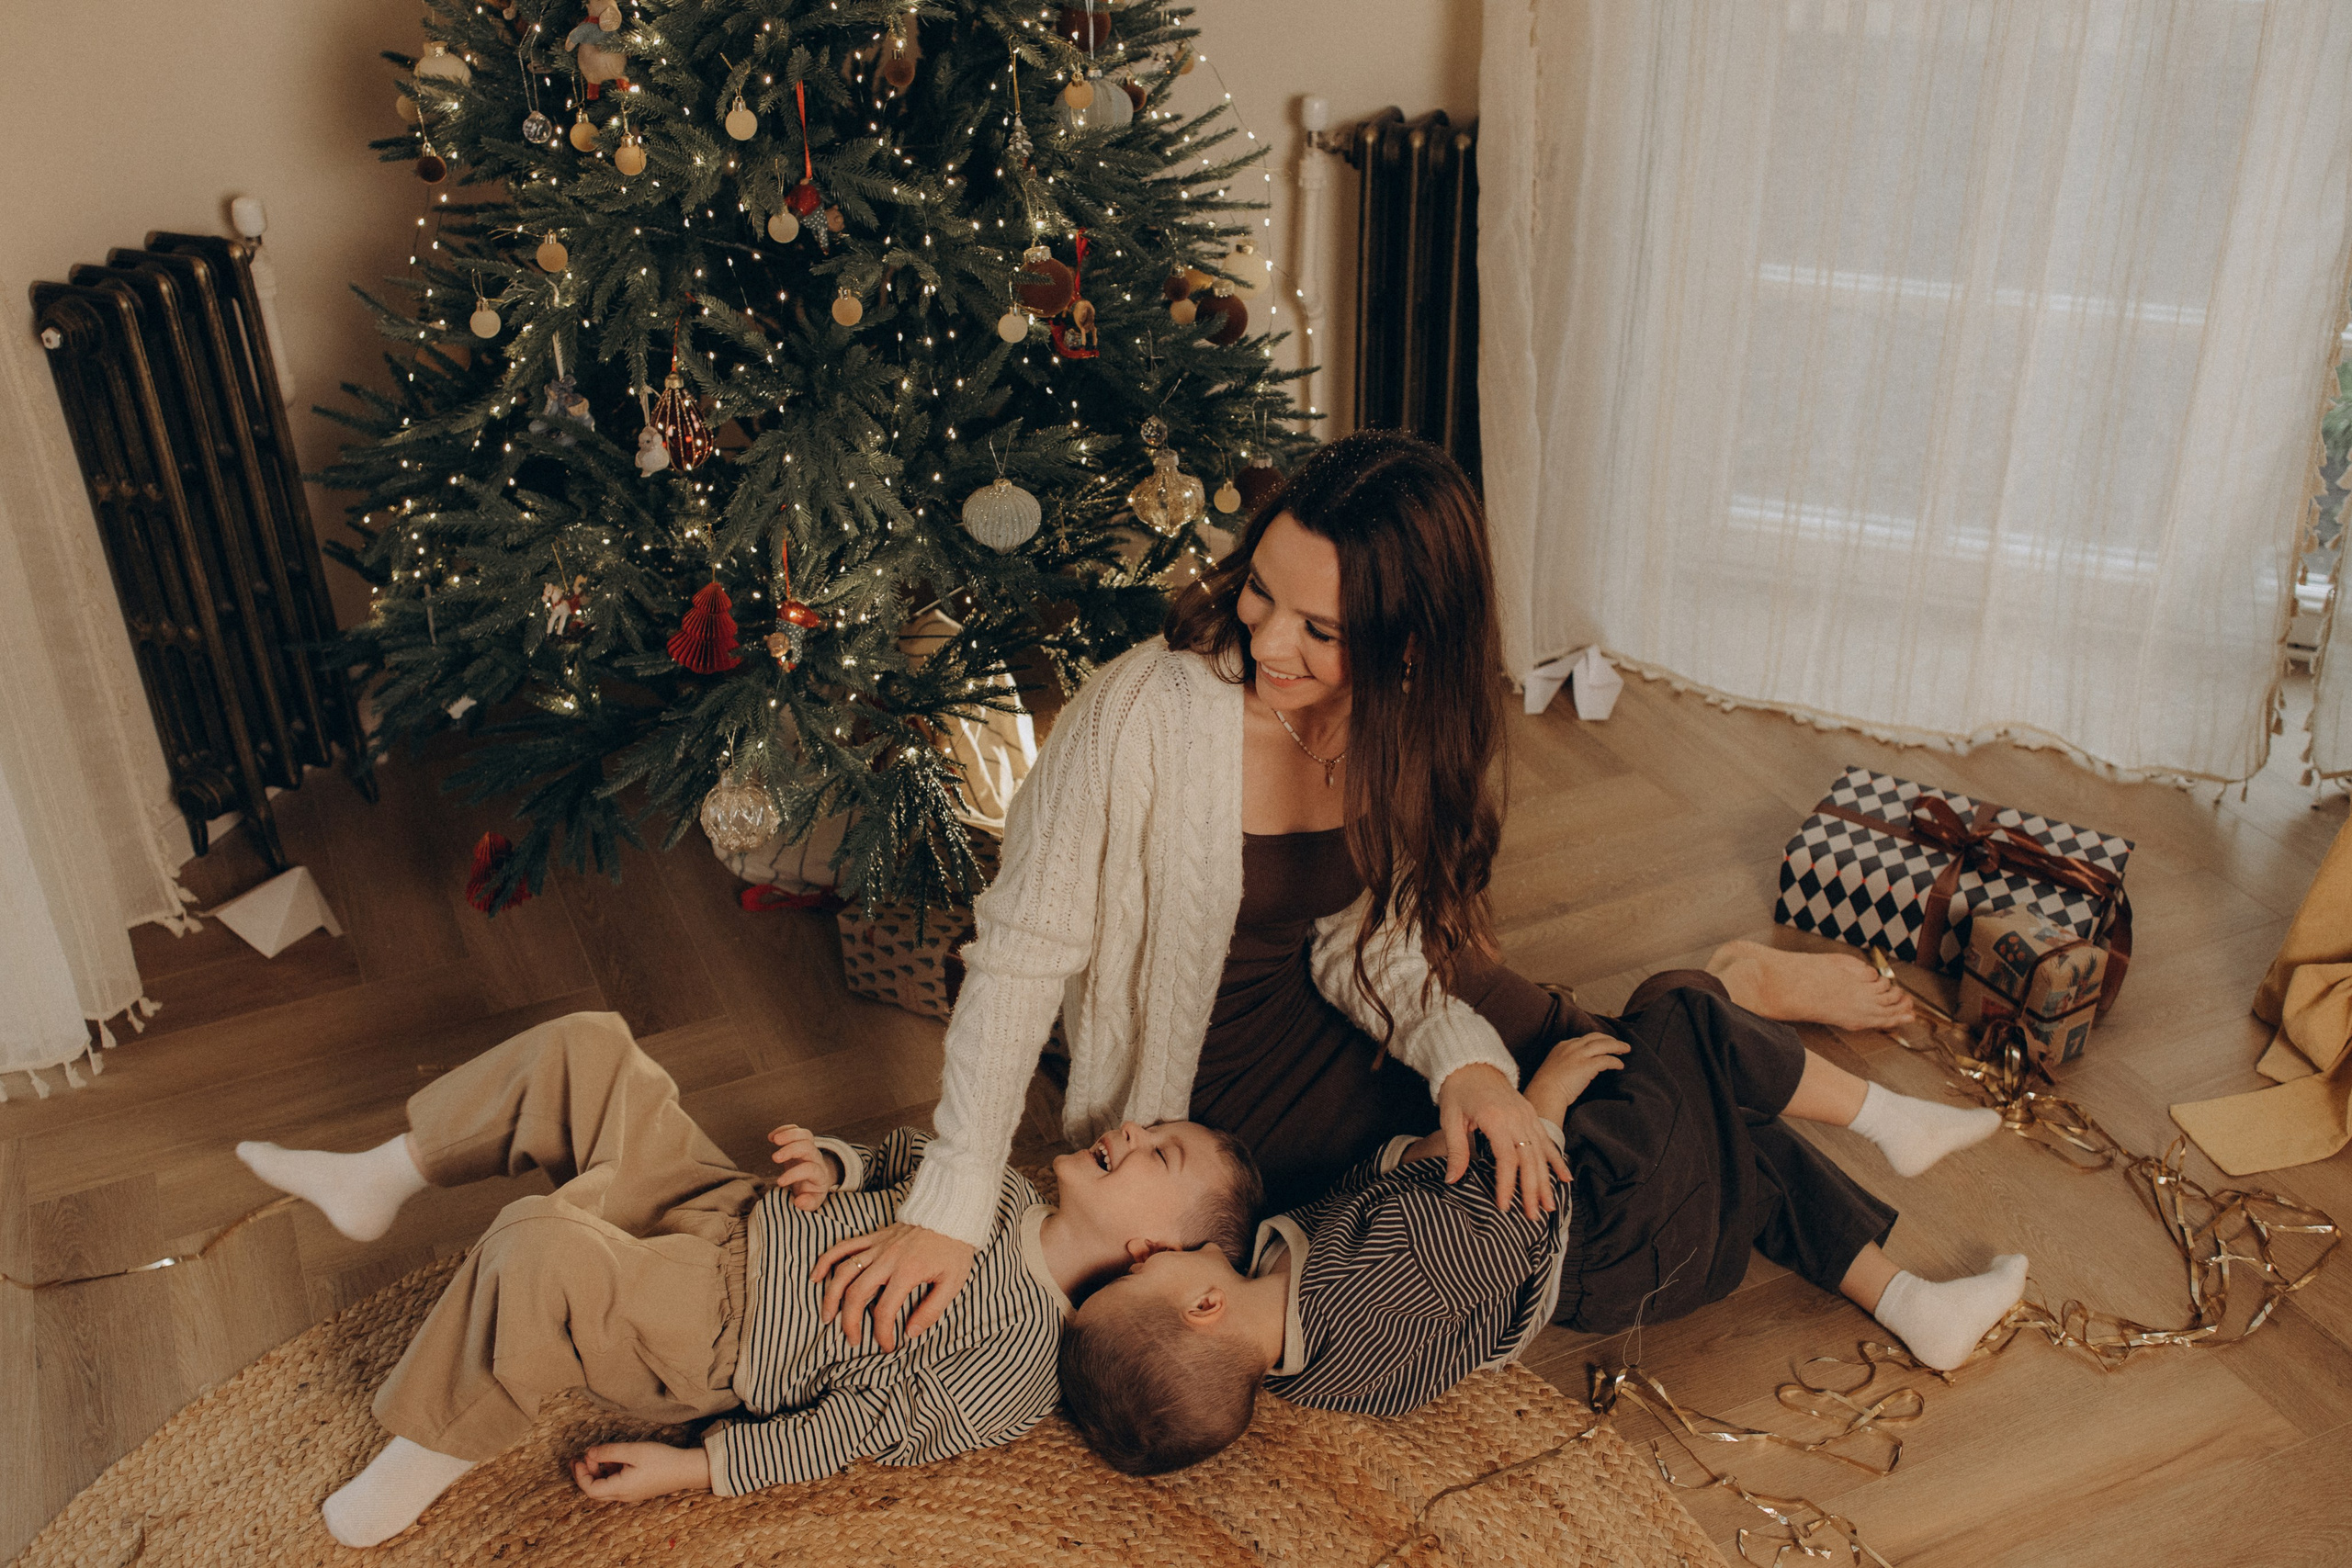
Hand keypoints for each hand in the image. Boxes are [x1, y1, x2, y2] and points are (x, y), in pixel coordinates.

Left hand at [571, 1441, 710, 1501]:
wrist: (686, 1470)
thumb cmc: (661, 1460)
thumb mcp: (633, 1451)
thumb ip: (609, 1452)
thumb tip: (589, 1454)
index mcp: (621, 1488)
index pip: (590, 1489)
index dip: (581, 1475)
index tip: (578, 1459)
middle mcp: (624, 1495)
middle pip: (595, 1491)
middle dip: (585, 1474)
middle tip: (580, 1458)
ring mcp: (631, 1494)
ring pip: (605, 1488)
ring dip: (597, 1472)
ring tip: (597, 1454)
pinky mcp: (637, 1489)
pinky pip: (616, 1485)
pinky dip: (609, 1473)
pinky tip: (614, 1459)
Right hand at [766, 1123, 839, 1210]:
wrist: (817, 1180)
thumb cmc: (811, 1193)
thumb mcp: (813, 1202)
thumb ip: (808, 1204)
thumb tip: (799, 1201)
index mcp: (819, 1175)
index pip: (810, 1169)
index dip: (795, 1174)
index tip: (779, 1182)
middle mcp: (815, 1159)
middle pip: (808, 1147)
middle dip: (791, 1150)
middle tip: (774, 1158)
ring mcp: (809, 1148)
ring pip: (805, 1135)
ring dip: (789, 1134)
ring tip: (774, 1139)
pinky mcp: (801, 1141)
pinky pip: (797, 1130)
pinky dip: (785, 1129)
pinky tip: (771, 1137)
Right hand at [811, 1222, 977, 1351]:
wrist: (951, 1213)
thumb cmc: (954, 1249)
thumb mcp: (953, 1282)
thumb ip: (932, 1310)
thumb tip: (910, 1333)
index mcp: (907, 1272)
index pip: (884, 1311)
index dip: (882, 1334)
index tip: (887, 1346)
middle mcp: (886, 1259)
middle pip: (856, 1293)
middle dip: (849, 1322)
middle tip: (853, 1340)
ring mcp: (876, 1246)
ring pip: (843, 1271)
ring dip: (831, 1296)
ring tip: (827, 1317)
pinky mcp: (873, 1237)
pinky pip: (843, 1247)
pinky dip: (826, 1261)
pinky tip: (816, 1277)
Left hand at [1435, 1063, 1574, 1219]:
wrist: (1471, 1061)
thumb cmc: (1457, 1091)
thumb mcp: (1450, 1119)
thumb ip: (1456, 1150)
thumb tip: (1452, 1180)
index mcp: (1496, 1119)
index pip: (1506, 1159)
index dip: (1506, 1184)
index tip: (1504, 1206)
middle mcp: (1517, 1118)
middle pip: (1529, 1160)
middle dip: (1531, 1190)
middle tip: (1532, 1217)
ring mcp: (1528, 1115)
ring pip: (1541, 1154)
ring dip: (1546, 1182)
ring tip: (1549, 1207)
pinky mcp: (1531, 1114)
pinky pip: (1547, 1140)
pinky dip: (1556, 1160)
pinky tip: (1565, 1179)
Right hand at [1526, 1032, 1629, 1122]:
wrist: (1544, 1093)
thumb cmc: (1546, 1087)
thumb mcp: (1554, 1068)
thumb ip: (1566, 1064)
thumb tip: (1576, 1071)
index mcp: (1562, 1046)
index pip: (1584, 1039)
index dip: (1597, 1040)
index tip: (1604, 1044)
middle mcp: (1572, 1047)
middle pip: (1596, 1037)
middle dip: (1610, 1039)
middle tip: (1620, 1044)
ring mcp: (1579, 1055)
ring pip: (1603, 1045)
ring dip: (1617, 1046)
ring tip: (1626, 1049)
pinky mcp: (1587, 1065)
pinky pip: (1606, 1060)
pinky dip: (1615, 1062)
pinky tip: (1620, 1065)